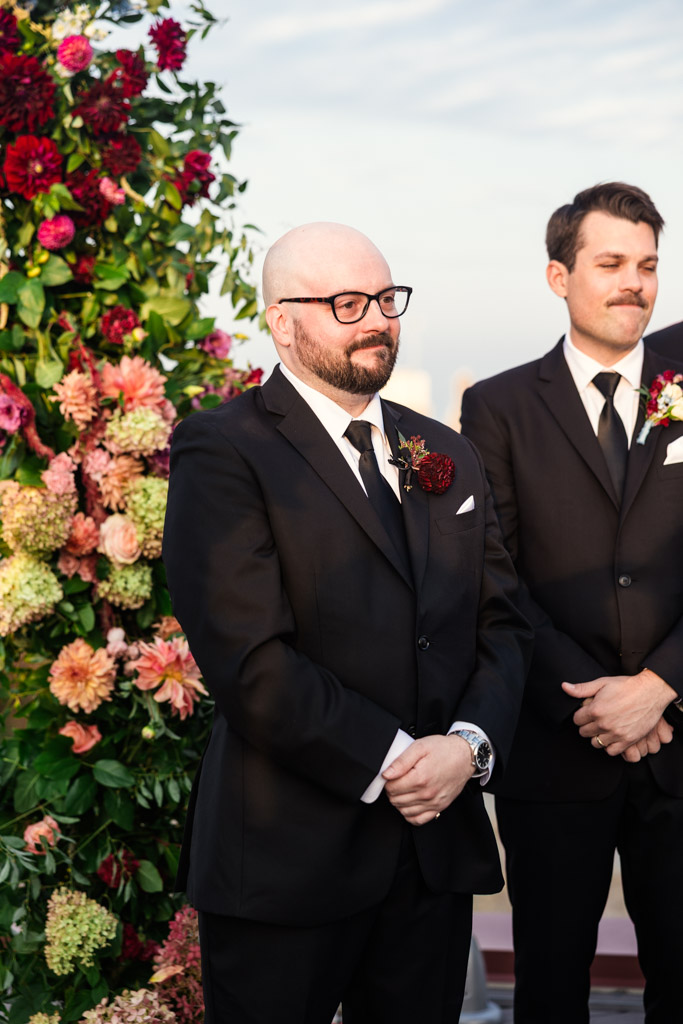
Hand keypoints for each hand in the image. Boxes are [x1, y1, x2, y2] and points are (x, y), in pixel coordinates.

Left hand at [382, 735, 473, 824]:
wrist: (465, 756)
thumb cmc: (443, 749)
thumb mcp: (420, 746)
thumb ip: (401, 761)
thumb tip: (386, 774)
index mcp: (420, 778)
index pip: (391, 788)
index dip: (387, 781)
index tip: (391, 775)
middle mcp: (427, 793)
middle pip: (396, 800)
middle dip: (392, 790)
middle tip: (397, 780)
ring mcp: (434, 803)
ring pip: (404, 811)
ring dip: (399, 802)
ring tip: (403, 789)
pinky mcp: (439, 807)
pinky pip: (418, 820)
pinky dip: (410, 814)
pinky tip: (410, 803)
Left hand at [562, 669, 676, 755]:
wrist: (650, 692)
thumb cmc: (626, 686)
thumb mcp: (602, 683)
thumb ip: (582, 688)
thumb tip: (564, 687)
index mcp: (595, 709)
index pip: (577, 720)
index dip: (581, 715)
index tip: (587, 712)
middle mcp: (604, 724)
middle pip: (584, 732)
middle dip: (587, 725)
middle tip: (595, 720)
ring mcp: (616, 733)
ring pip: (596, 743)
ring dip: (597, 736)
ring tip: (603, 728)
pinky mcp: (628, 740)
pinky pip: (611, 751)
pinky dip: (610, 746)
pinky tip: (612, 737)